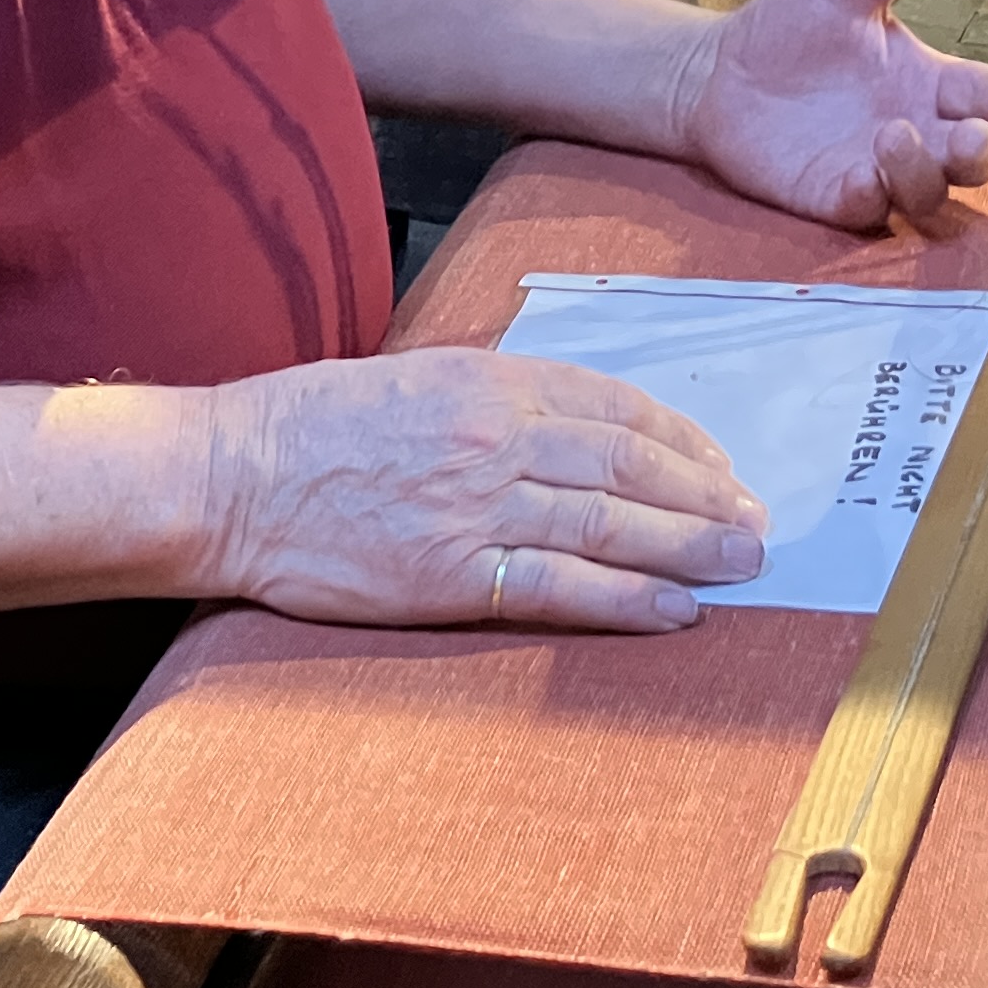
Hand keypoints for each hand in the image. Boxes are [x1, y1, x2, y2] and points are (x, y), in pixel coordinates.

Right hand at [204, 348, 769, 632]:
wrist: (230, 477)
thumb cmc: (307, 426)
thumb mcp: (410, 377)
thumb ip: (488, 397)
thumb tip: (559, 422)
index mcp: (486, 379)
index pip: (612, 406)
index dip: (680, 439)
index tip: (720, 465)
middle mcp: (496, 436)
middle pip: (630, 466)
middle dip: (706, 496)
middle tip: (757, 522)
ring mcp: (477, 506)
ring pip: (612, 525)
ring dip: (691, 547)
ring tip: (743, 564)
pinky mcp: (452, 574)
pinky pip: (562, 588)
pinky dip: (629, 600)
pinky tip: (676, 610)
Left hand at [661, 0, 987, 234]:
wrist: (721, 70)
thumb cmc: (795, 27)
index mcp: (931, 80)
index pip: (986, 95)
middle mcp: (917, 130)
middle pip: (972, 160)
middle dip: (980, 152)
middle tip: (970, 134)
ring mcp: (878, 168)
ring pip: (926, 193)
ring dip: (921, 171)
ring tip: (893, 134)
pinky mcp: (834, 195)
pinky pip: (866, 210)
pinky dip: (870, 198)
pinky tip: (862, 177)